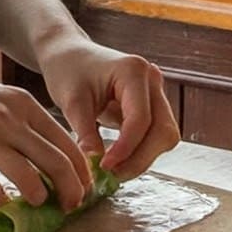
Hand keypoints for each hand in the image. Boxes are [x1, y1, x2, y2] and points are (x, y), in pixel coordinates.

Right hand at [0, 62, 93, 211]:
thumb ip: (22, 121)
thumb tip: (50, 155)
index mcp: (20, 102)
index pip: (66, 142)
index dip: (81, 171)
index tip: (84, 188)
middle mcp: (7, 120)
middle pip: (56, 164)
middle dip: (72, 191)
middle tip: (72, 206)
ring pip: (30, 182)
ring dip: (40, 198)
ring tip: (36, 202)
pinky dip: (1, 202)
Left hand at [37, 36, 180, 177]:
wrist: (68, 55)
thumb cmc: (67, 70)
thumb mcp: (71, 101)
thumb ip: (86, 133)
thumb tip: (95, 167)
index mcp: (133, 71)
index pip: (141, 118)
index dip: (126, 148)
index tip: (104, 167)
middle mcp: (152, 80)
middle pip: (162, 130)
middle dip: (139, 158)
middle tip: (110, 175)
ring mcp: (155, 93)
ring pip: (164, 136)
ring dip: (142, 158)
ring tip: (112, 171)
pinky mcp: (152, 106)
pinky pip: (155, 136)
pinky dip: (139, 152)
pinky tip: (116, 162)